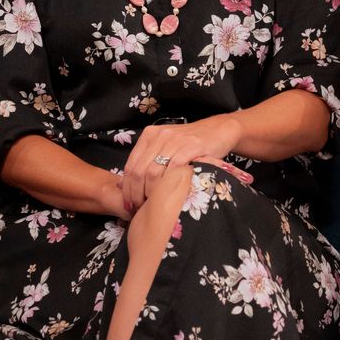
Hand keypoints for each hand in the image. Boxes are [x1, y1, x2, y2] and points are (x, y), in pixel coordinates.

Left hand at [119, 116, 252, 213]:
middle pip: (139, 171)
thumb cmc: (190, 143)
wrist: (218, 131)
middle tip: (140, 209)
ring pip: (152, 172)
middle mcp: (160, 136)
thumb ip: (146, 161)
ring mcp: (175, 141)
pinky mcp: (191, 147)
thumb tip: (122, 185)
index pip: (130, 166)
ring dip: (151, 193)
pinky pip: (173, 170)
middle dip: (136, 194)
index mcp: (150, 135)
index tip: (130, 204)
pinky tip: (170, 195)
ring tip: (154, 205)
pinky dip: (168, 185)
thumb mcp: (165, 146)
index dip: (127, 189)